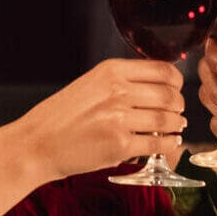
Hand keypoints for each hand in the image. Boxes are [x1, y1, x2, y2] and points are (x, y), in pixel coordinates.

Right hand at [16, 57, 186, 180]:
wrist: (37, 144)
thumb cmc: (62, 116)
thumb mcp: (91, 84)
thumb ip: (122, 82)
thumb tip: (161, 86)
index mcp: (111, 71)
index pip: (163, 70)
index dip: (177, 82)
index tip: (177, 89)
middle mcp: (117, 91)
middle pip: (169, 95)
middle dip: (179, 106)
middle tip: (178, 112)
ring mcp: (119, 118)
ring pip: (167, 119)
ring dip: (176, 125)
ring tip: (176, 128)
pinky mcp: (120, 145)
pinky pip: (158, 143)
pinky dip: (169, 143)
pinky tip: (169, 143)